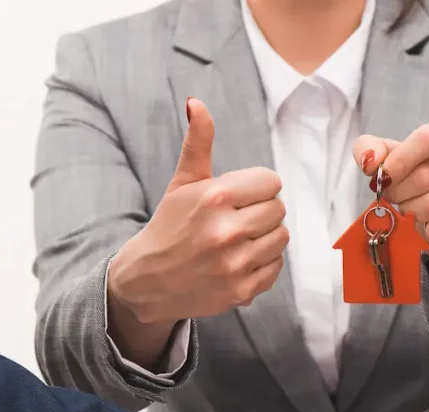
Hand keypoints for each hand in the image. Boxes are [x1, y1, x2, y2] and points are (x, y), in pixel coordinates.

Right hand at [106, 98, 288, 366]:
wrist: (148, 281)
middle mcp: (226, 231)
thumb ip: (198, 143)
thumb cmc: (169, 227)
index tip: (240, 196)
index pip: (270, 181)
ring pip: (281, 238)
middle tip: (238, 219)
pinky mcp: (242, 290)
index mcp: (214, 197)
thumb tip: (197, 103)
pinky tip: (239, 260)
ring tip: (239, 239)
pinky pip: (276, 267)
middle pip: (278, 209)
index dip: (257, 187)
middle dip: (261, 211)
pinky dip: (263, 263)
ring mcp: (235, 264)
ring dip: (265, 236)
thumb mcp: (182, 183)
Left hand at [353, 116, 428, 317]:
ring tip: (409, 209)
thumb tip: (368, 160)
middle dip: (399, 191)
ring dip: (412, 212)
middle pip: (428, 176)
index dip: (399, 160)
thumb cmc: (419, 178)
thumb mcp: (394, 157)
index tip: (382, 177)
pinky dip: (428, 233)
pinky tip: (427, 226)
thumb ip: (372, 149)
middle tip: (392, 196)